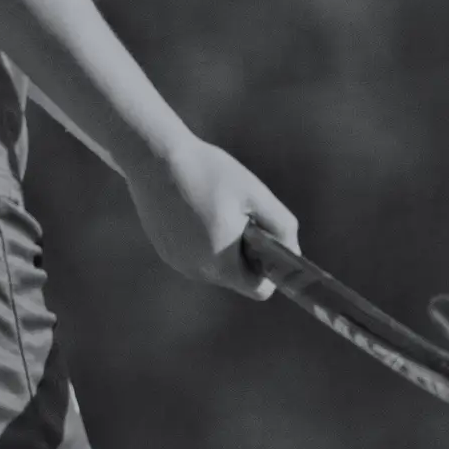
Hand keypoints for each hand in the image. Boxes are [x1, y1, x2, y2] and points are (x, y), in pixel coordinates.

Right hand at [124, 136, 300, 299]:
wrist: (155, 159)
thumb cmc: (209, 173)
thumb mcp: (255, 194)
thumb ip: (281, 226)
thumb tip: (293, 251)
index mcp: (222, 264)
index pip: (259, 289)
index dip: (269, 269)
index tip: (267, 240)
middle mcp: (197, 272)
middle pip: (237, 275)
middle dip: (245, 251)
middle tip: (239, 214)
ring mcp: (178, 263)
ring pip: (215, 264)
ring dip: (223, 244)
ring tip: (215, 206)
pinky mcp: (165, 251)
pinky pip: (195, 254)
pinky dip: (201, 238)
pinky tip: (195, 206)